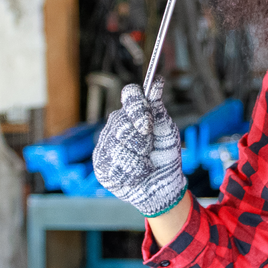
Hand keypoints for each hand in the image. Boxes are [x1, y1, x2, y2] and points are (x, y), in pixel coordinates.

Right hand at [92, 81, 186, 217]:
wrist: (164, 186)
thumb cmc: (165, 156)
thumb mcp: (166, 131)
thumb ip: (158, 109)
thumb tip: (156, 81)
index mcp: (131, 114)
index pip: (130, 95)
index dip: (138, 107)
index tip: (147, 125)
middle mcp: (114, 127)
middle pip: (121, 122)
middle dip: (142, 140)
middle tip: (150, 150)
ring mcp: (105, 147)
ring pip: (118, 147)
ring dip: (138, 160)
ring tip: (144, 165)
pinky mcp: (101, 168)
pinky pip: (115, 167)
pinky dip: (133, 174)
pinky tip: (136, 176)